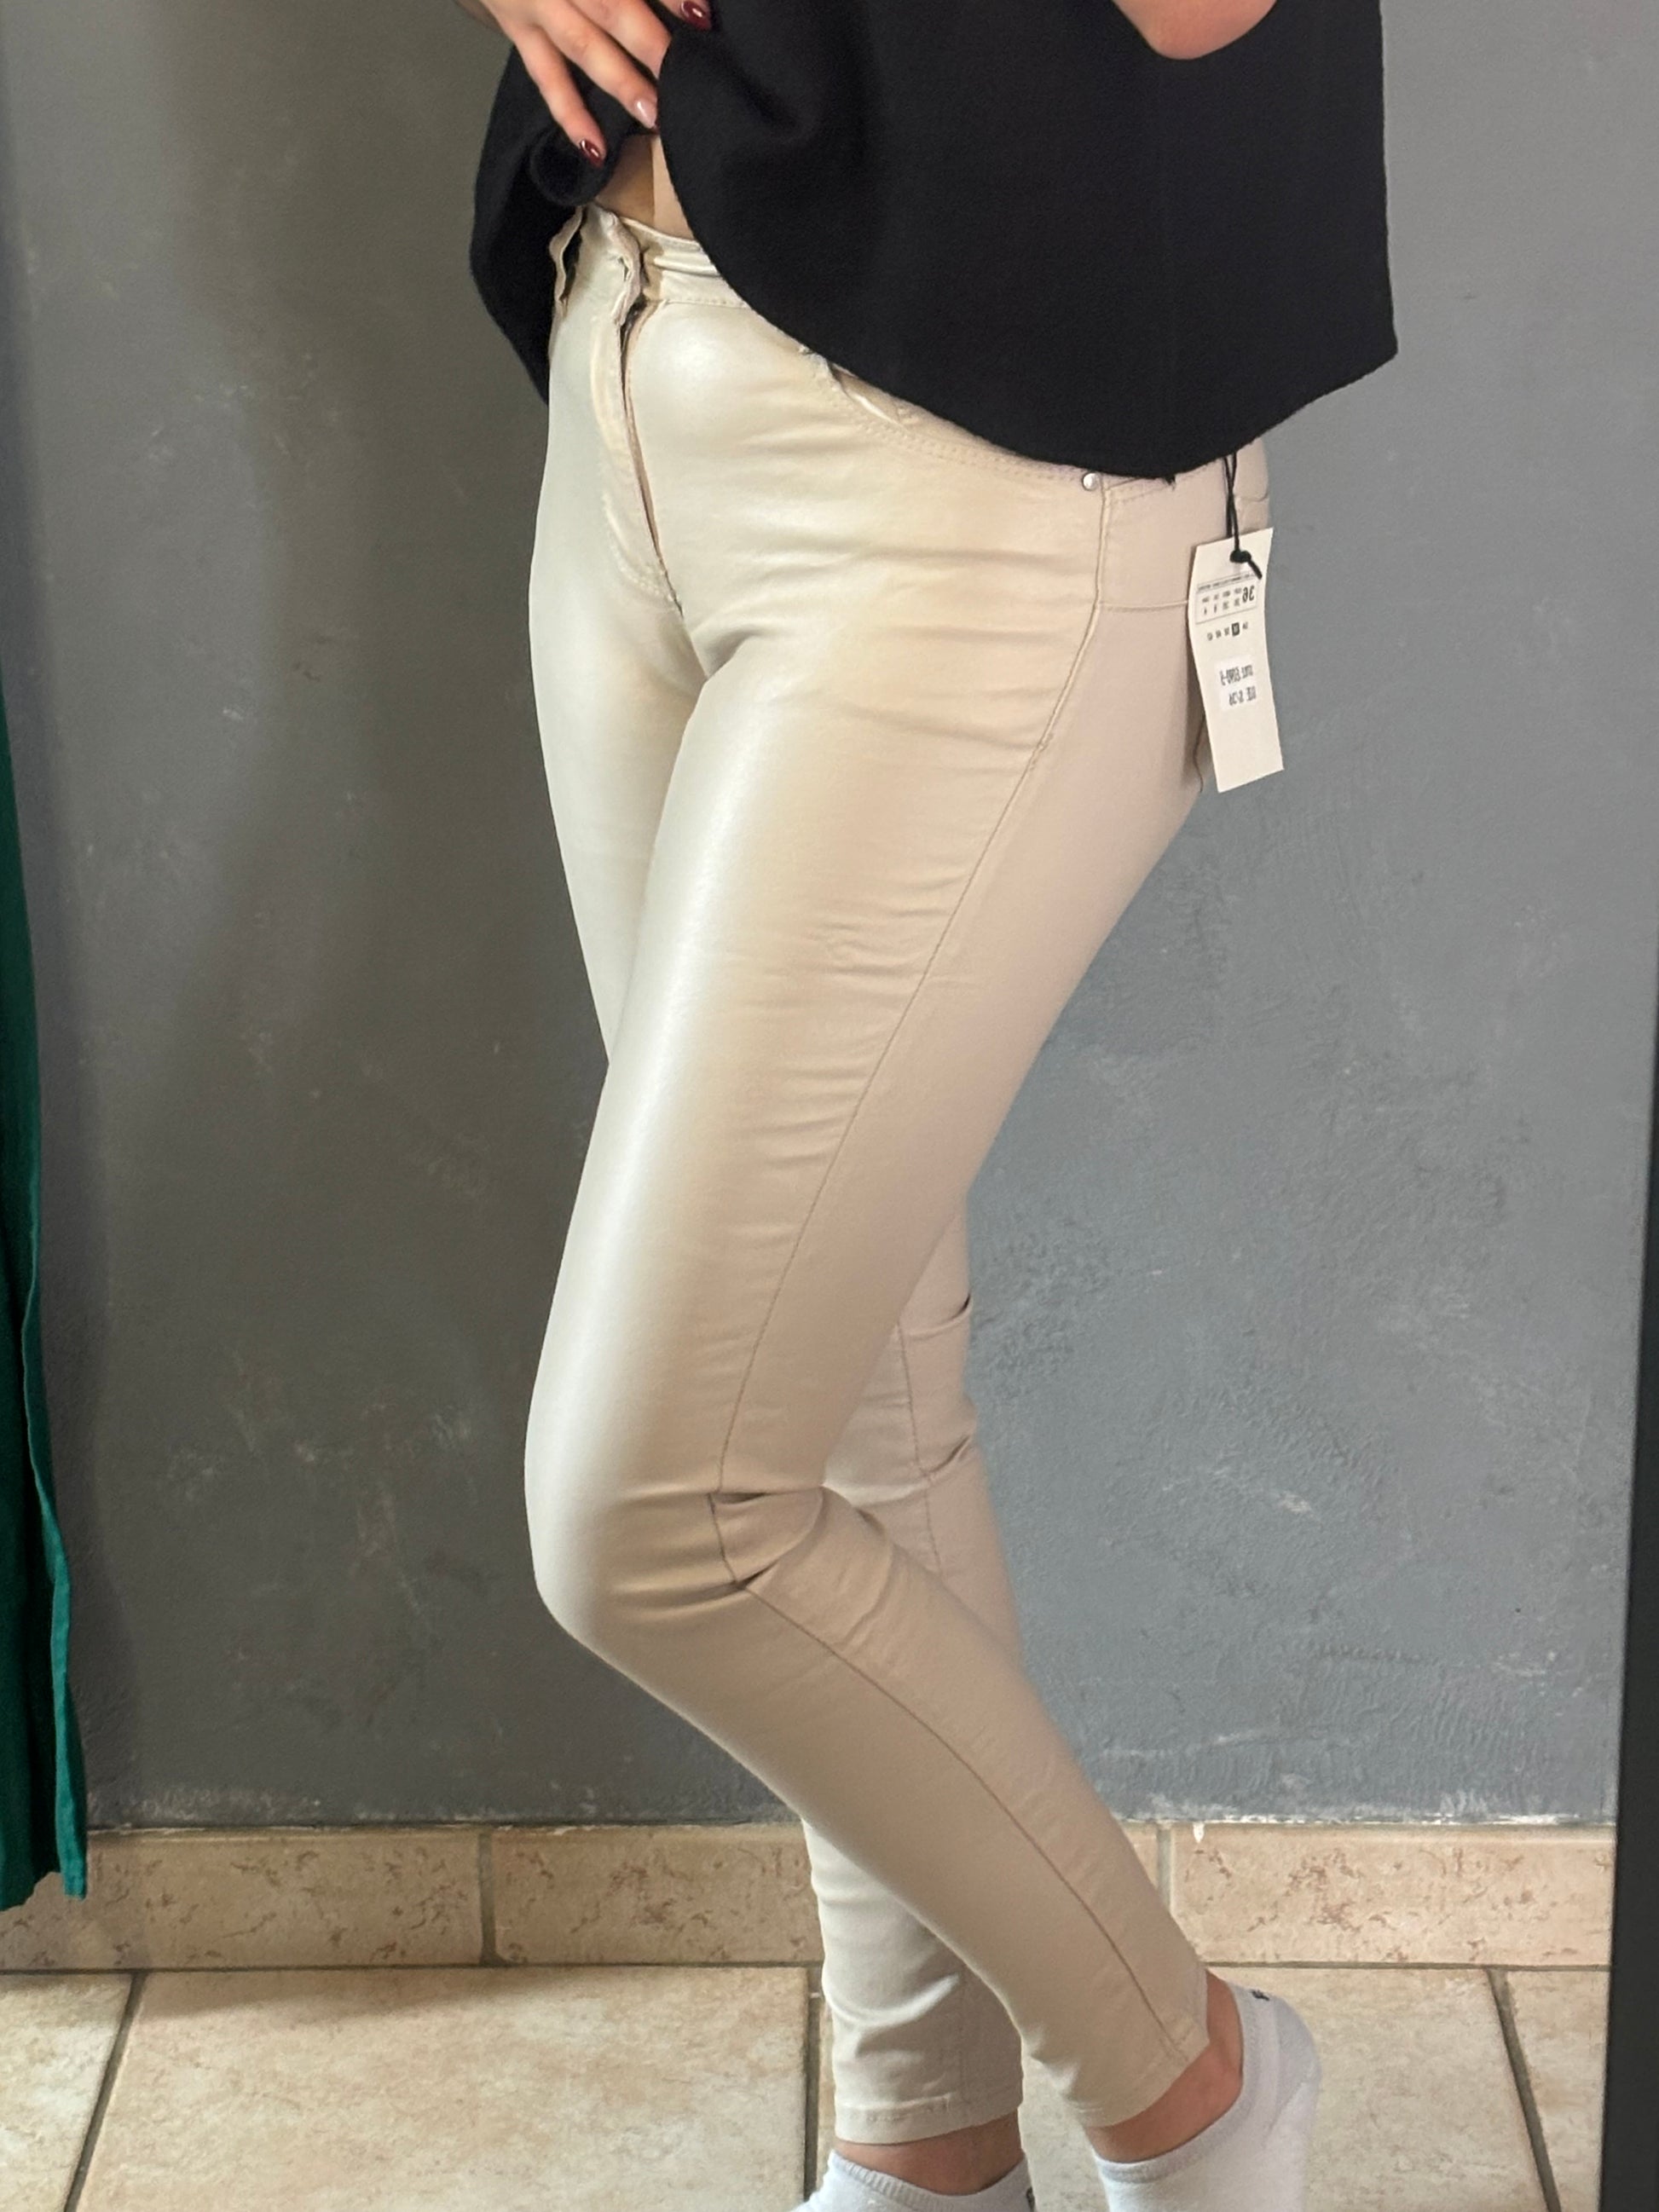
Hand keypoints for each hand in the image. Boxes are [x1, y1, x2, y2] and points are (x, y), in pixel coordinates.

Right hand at [474, 0, 712, 161]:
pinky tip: (596, 149)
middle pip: (609, 7)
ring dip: (621, 81)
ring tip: (654, 116)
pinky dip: (571, 114)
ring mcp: (534, 4)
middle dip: (649, 42)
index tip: (702, 16)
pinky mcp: (518, 29)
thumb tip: (688, 5)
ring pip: (582, 45)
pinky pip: (545, 77)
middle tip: (686, 75)